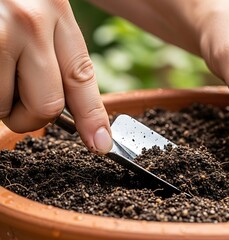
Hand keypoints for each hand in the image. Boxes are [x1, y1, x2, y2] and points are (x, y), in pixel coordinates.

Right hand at [0, 0, 111, 152]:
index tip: (100, 144)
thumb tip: (64, 105)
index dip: (92, 118)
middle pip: (47, 105)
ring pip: (5, 106)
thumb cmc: (6, 0)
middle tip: (15, 102)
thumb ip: (54, 51)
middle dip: (30, 117)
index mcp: (56, 12)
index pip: (82, 78)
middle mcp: (30, 22)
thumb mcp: (38, 11)